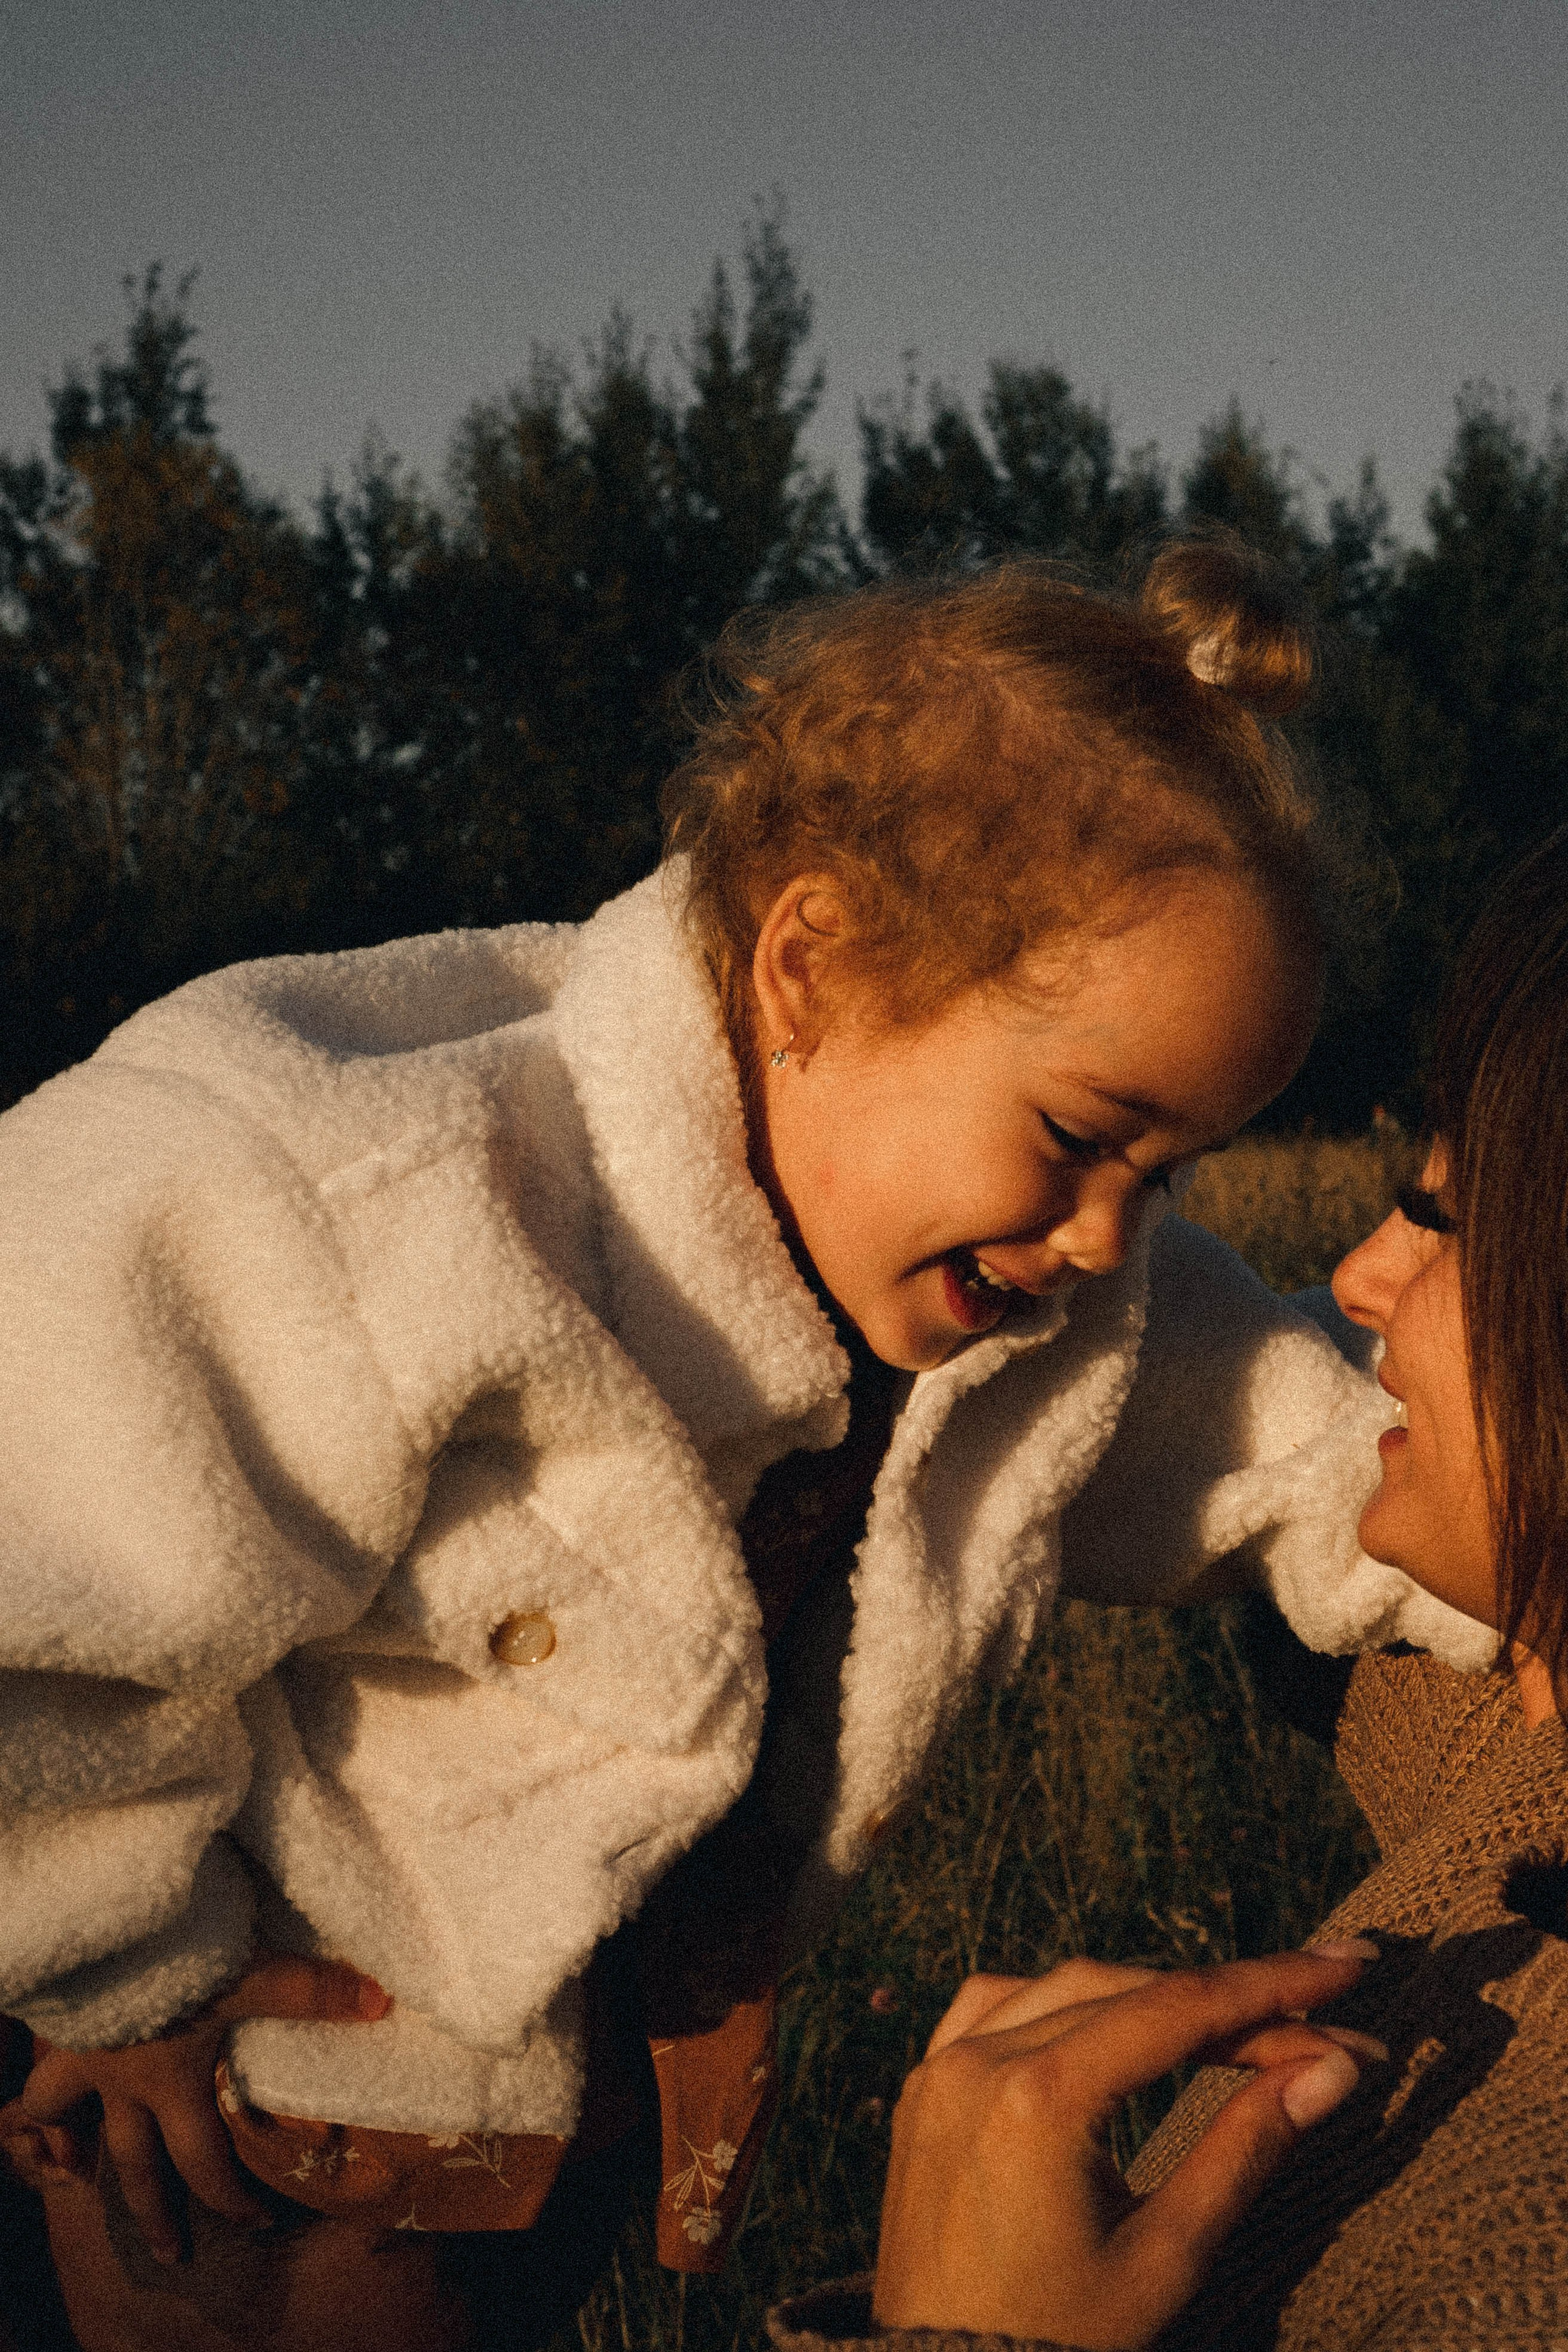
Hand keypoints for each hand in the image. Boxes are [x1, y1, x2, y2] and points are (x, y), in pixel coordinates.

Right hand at [17, 1957, 389, 2262]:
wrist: (102, 1919)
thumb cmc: (172, 1950)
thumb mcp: (249, 1971)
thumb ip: (311, 1990)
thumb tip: (381, 2003)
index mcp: (169, 2082)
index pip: (202, 2161)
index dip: (230, 2199)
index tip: (259, 2222)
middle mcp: (121, 2080)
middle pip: (133, 2164)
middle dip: (154, 2212)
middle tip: (171, 2253)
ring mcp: (82, 2052)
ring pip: (61, 2114)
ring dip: (74, 2145)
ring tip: (77, 2167)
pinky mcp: (60, 2017)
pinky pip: (41, 2072)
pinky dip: (46, 2096)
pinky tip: (54, 2103)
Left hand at [874, 1944, 1382, 2350]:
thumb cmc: (1063, 2342)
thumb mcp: (1167, 2256)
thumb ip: (1248, 2149)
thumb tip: (1335, 2071)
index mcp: (1040, 2100)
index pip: (1181, 2010)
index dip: (1275, 1986)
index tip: (1350, 1967)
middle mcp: (980, 2063)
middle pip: (1132, 1994)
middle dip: (1232, 2003)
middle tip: (1320, 2021)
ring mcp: (941, 2070)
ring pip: (1066, 1987)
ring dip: (1152, 1994)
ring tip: (1236, 2021)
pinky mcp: (923, 2089)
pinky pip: (994, 2005)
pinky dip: (1063, 2001)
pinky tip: (1110, 2014)